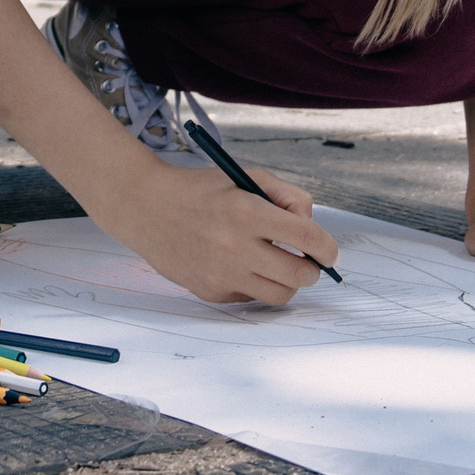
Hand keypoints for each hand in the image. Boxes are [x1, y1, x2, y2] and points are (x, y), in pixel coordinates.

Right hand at [89, 154, 339, 306]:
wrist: (145, 207)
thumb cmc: (199, 190)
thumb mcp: (245, 176)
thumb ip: (287, 196)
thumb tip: (310, 227)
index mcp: (247, 211)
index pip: (307, 238)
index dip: (327, 248)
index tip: (329, 252)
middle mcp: (235, 246)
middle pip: (299, 274)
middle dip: (313, 269)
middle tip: (307, 262)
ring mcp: (221, 273)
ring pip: (280, 294)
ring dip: (288, 282)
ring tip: (277, 266)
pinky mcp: (210, 291)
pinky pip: (250, 297)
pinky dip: (255, 284)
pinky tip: (241, 266)